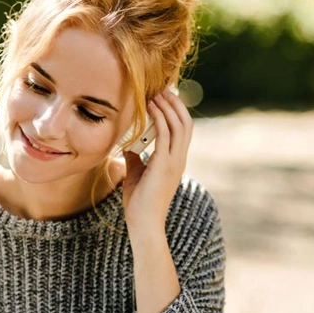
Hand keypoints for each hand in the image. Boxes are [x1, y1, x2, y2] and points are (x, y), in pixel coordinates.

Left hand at [121, 89, 192, 234]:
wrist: (143, 223)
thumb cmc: (139, 203)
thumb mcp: (136, 175)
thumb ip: (135, 159)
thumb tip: (128, 147)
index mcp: (175, 161)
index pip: (182, 130)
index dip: (176, 111)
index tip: (164, 97)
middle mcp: (179, 159)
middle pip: (185, 123)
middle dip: (175, 104)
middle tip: (162, 88)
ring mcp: (174, 162)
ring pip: (179, 125)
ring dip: (167, 107)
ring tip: (156, 93)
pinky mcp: (164, 165)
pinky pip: (165, 135)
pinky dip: (159, 118)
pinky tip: (149, 107)